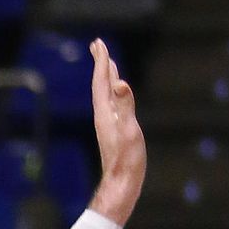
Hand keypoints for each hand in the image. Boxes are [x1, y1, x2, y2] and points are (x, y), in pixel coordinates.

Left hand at [87, 39, 146, 226]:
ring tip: (108, 64)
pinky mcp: (113, 132)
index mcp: (106, 113)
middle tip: (98, 45)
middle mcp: (104, 116)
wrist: (121, 185)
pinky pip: (111, 105)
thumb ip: (125, 106)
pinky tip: (116, 96)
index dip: (102, 62)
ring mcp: (108, 124)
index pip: (102, 82)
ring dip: (106, 77)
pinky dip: (113, 93)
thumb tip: (119, 83)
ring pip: (106, 94)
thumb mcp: (130, 130)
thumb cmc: (127, 161)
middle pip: (100, 85)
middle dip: (100, 64)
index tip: (99, 44)